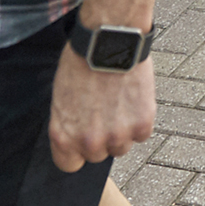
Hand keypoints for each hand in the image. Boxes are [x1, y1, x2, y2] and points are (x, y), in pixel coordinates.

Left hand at [47, 46, 156, 172]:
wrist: (110, 40)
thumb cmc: (82, 61)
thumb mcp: (62, 97)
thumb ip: (69, 125)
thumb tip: (77, 139)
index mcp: (64, 136)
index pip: (70, 165)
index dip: (77, 150)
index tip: (83, 137)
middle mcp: (89, 142)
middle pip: (98, 156)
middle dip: (102, 138)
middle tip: (105, 111)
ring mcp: (117, 136)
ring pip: (122, 147)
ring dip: (123, 130)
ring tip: (120, 102)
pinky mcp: (142, 125)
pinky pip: (142, 134)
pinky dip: (141, 119)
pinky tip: (134, 98)